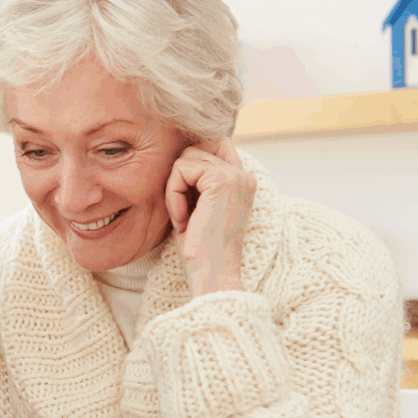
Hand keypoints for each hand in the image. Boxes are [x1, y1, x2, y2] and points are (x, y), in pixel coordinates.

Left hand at [164, 138, 256, 296]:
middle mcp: (244, 175)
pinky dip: (173, 195)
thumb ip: (197, 181)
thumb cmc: (201, 248)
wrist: (213, 273)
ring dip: (174, 189)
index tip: (187, 199)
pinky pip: (181, 170)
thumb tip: (178, 157)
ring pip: (185, 158)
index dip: (192, 163)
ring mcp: (235, 175)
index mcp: (242, 181)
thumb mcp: (199, 208)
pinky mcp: (222, 179)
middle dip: (180, 179)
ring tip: (184, 218)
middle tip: (184, 212)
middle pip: (195, 149)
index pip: (216, 144)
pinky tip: (183, 221)